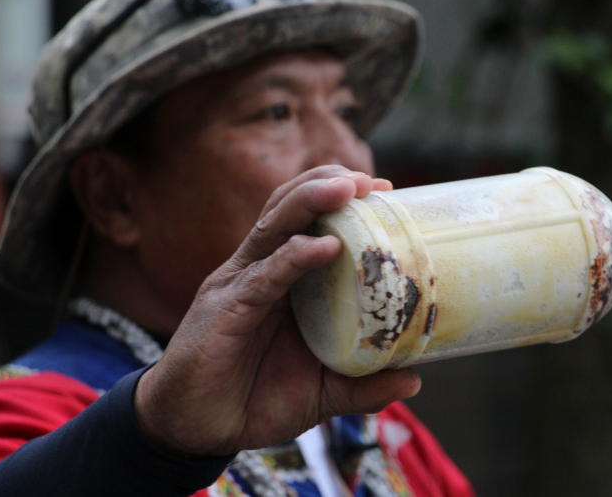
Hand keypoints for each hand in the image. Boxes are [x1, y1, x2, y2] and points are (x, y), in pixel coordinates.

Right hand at [133, 166, 420, 456]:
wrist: (197, 429)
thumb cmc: (255, 399)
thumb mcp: (321, 391)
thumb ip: (364, 385)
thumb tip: (414, 380)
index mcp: (282, 279)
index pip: (308, 222)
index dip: (341, 200)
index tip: (385, 190)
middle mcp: (259, 270)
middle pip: (289, 208)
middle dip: (328, 185)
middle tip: (370, 181)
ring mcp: (239, 285)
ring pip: (274, 227)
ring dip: (310, 201)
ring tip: (348, 188)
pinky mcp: (226, 310)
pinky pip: (263, 276)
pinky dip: (293, 257)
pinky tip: (323, 247)